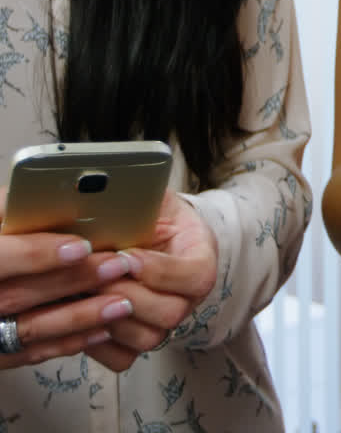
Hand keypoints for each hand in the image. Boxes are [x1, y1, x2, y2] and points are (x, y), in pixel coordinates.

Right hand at [0, 186, 135, 367]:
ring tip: (123, 303)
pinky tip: (104, 329)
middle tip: (119, 266)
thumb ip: (11, 209)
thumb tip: (54, 193)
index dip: (36, 254)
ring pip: (28, 329)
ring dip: (79, 317)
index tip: (80, 245)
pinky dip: (69, 342)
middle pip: (17, 296)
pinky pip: (31, 353)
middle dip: (72, 281)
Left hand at [86, 189, 218, 371]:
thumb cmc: (145, 212)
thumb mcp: (149, 195)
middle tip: (98, 277)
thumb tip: (104, 188)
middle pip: (171, 313)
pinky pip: (122, 357)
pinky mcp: (135, 338)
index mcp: (199, 257)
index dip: (160, 270)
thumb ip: (138, 196)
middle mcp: (187, 296)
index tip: (127, 254)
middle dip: (128, 294)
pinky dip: (100, 343)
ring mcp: (162, 320)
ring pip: (147, 338)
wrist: (144, 231)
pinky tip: (82, 315)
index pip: (196, 276)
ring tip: (84, 294)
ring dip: (111, 318)